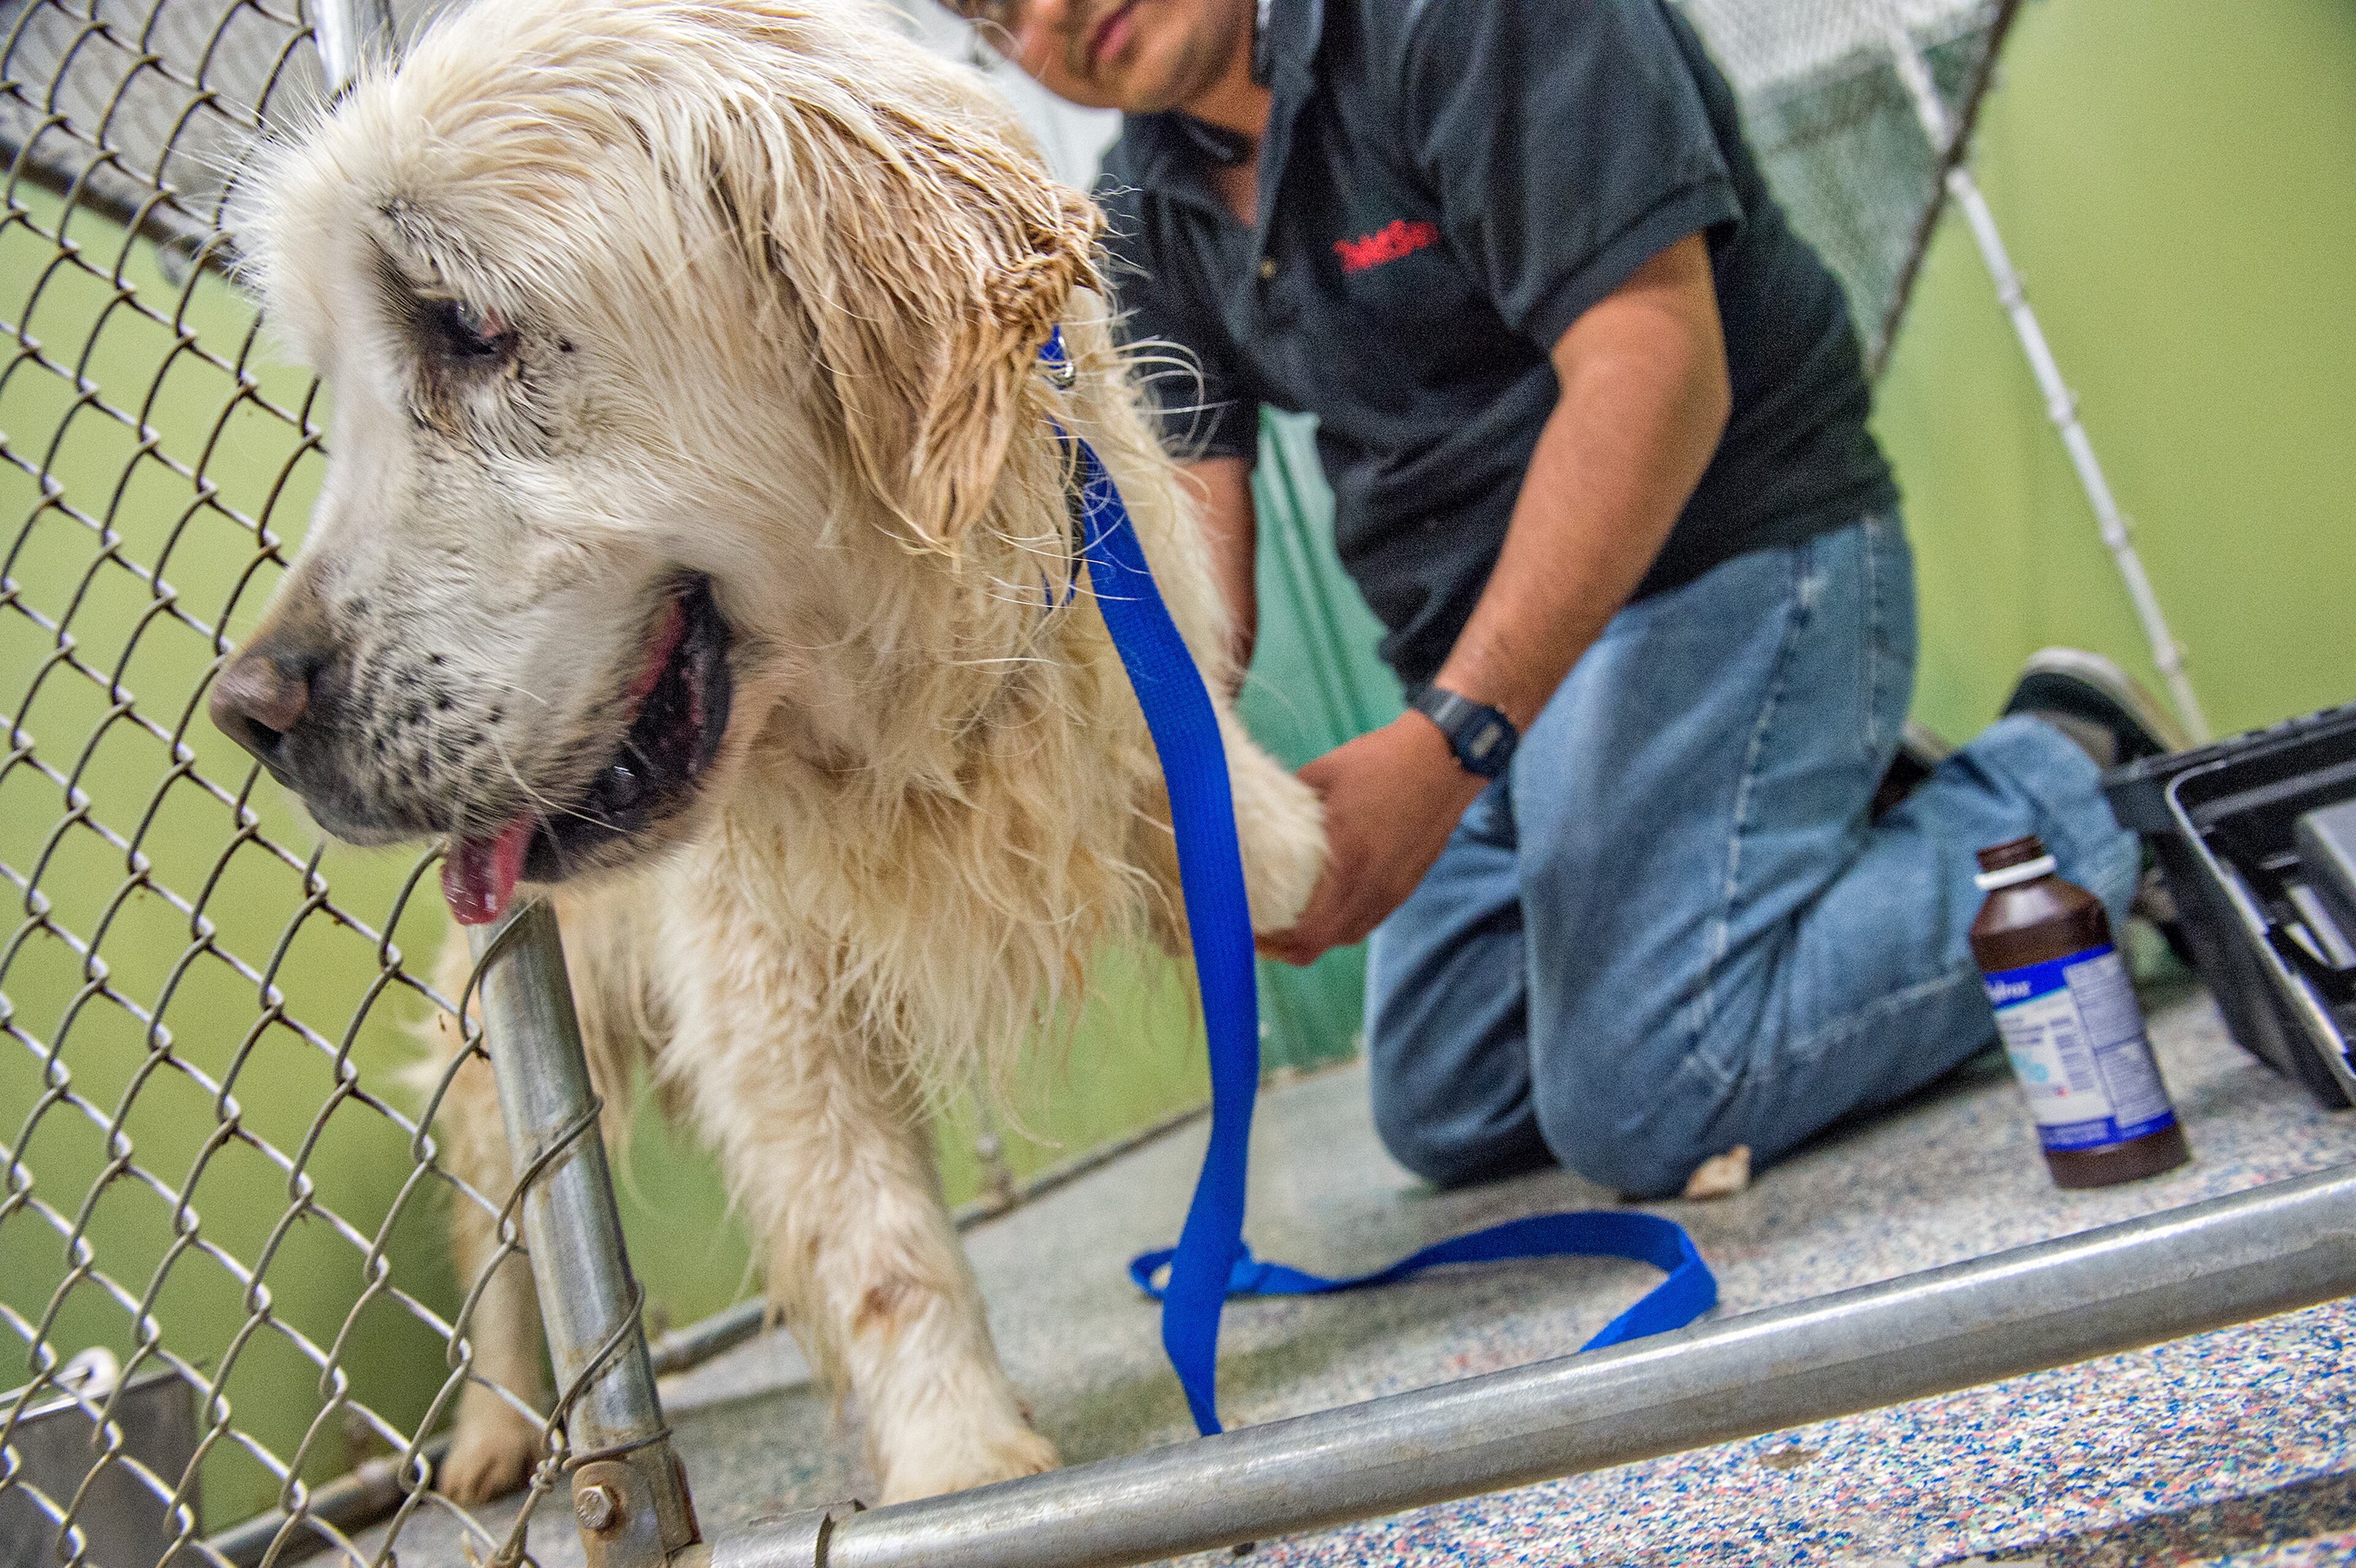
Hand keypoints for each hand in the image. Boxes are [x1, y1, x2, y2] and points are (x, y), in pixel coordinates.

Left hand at [1258, 713, 1486, 965]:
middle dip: (1286, 945)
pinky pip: (1368, 920)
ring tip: (1287, 920)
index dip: (1272, 942)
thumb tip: (1257, 819)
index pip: (1307, 933)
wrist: (1444, 757)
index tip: (1248, 929)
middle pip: (1321, 945)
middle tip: (1260, 927)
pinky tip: (1325, 905)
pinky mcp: (1406, 885)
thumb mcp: (1321, 773)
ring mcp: (1394, 890)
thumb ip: (1288, 805)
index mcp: (1349, 863)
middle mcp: (1374, 887)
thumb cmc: (1381, 761)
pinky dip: (1341, 923)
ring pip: (1346, 935)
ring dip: (1314, 936)